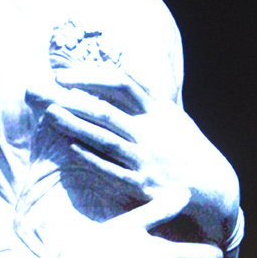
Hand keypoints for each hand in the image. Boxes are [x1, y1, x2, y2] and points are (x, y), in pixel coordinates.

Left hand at [29, 74, 239, 246]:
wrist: (212, 184)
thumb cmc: (187, 147)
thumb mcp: (173, 116)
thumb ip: (149, 97)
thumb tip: (124, 73)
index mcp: (158, 110)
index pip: (122, 84)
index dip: (91, 77)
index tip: (65, 77)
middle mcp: (150, 131)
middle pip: (105, 110)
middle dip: (72, 100)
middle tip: (44, 93)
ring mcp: (145, 157)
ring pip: (104, 138)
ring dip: (75, 126)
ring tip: (51, 114)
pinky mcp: (142, 182)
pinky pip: (112, 169)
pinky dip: (91, 158)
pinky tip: (72, 147)